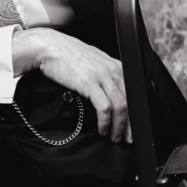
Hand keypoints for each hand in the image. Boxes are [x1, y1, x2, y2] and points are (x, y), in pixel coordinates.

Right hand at [12, 27, 132, 142]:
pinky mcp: (90, 83)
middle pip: (131, 101)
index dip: (136, 112)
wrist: (50, 47)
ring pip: (120, 106)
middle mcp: (113, 70)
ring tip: (114, 137)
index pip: (134, 92)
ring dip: (119, 126)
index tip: (133, 126)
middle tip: (128, 138)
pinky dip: (105, 122)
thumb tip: (112, 93)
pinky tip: (102, 129)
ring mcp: (102, 76)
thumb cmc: (69, 55)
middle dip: (131, 123)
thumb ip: (106, 74)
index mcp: (117, 65)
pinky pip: (104, 107)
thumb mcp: (94, 62)